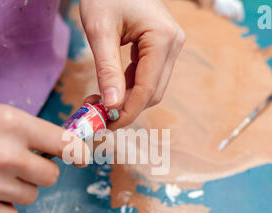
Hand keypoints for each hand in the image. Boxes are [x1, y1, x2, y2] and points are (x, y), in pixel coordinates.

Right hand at [0, 101, 86, 212]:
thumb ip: (28, 131)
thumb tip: (62, 150)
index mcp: (13, 124)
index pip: (66, 144)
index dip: (77, 153)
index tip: (80, 159)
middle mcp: (7, 154)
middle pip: (51, 177)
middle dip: (39, 172)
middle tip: (18, 165)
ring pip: (31, 196)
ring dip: (18, 189)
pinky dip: (3, 207)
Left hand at [80, 0, 184, 127]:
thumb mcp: (100, 31)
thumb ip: (107, 70)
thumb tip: (112, 106)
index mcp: (163, 39)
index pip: (147, 88)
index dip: (127, 111)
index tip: (106, 123)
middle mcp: (173, 44)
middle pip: (153, 92)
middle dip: (127, 108)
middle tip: (98, 113)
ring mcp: (170, 46)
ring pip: (151, 87)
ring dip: (127, 100)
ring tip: (99, 100)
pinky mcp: (161, 48)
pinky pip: (147, 77)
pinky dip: (129, 87)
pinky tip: (110, 88)